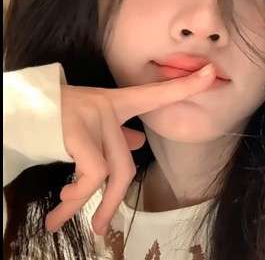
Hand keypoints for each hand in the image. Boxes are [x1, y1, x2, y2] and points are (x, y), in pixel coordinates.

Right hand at [45, 63, 214, 234]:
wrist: (17, 109)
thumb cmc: (55, 117)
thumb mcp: (91, 123)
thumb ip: (117, 134)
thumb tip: (138, 143)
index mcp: (114, 102)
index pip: (156, 93)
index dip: (184, 85)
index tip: (211, 74)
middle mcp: (107, 106)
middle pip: (126, 160)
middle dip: (114, 199)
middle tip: (103, 226)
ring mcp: (92, 116)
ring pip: (111, 170)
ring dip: (95, 203)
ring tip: (67, 222)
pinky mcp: (74, 127)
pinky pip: (91, 171)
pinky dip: (78, 195)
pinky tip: (61, 205)